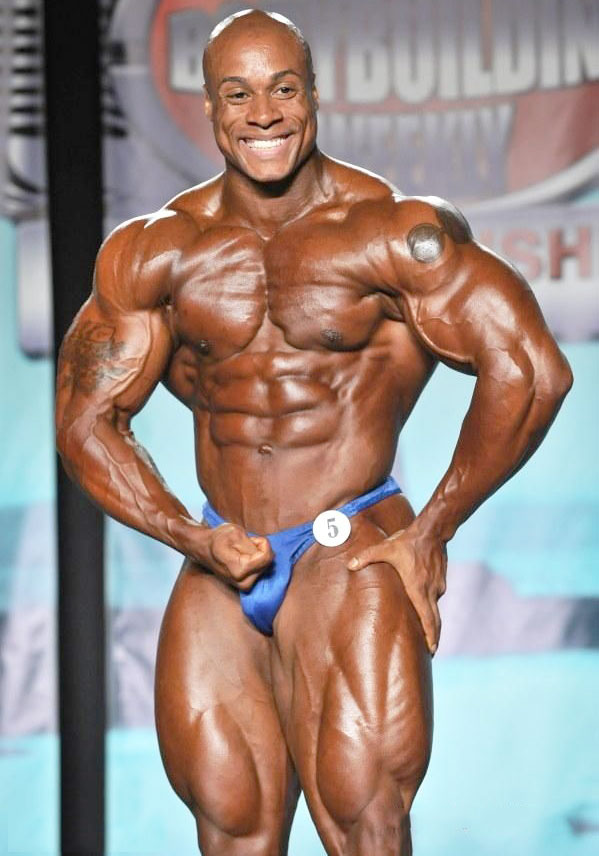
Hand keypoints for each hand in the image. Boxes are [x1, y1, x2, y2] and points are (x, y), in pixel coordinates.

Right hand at [207, 523, 273, 589]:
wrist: (205, 549)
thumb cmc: (218, 539)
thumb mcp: (236, 533)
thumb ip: (253, 544)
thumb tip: (268, 554)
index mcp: (239, 570)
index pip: (266, 557)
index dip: (263, 543)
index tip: (252, 539)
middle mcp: (243, 583)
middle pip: (267, 562)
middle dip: (260, 550)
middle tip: (245, 545)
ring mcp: (245, 586)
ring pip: (266, 566)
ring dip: (258, 556)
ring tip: (242, 551)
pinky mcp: (247, 586)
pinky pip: (261, 570)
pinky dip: (257, 562)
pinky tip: (245, 558)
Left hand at [347, 525, 446, 654]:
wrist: (432, 530)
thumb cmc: (408, 541)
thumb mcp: (385, 548)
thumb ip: (366, 557)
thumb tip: (349, 565)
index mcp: (418, 588)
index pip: (428, 618)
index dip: (430, 635)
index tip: (432, 650)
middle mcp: (431, 590)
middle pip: (436, 620)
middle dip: (433, 637)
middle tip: (430, 650)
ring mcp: (438, 585)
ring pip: (434, 607)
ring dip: (431, 620)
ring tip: (425, 632)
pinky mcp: (440, 579)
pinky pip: (435, 596)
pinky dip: (431, 605)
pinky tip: (424, 605)